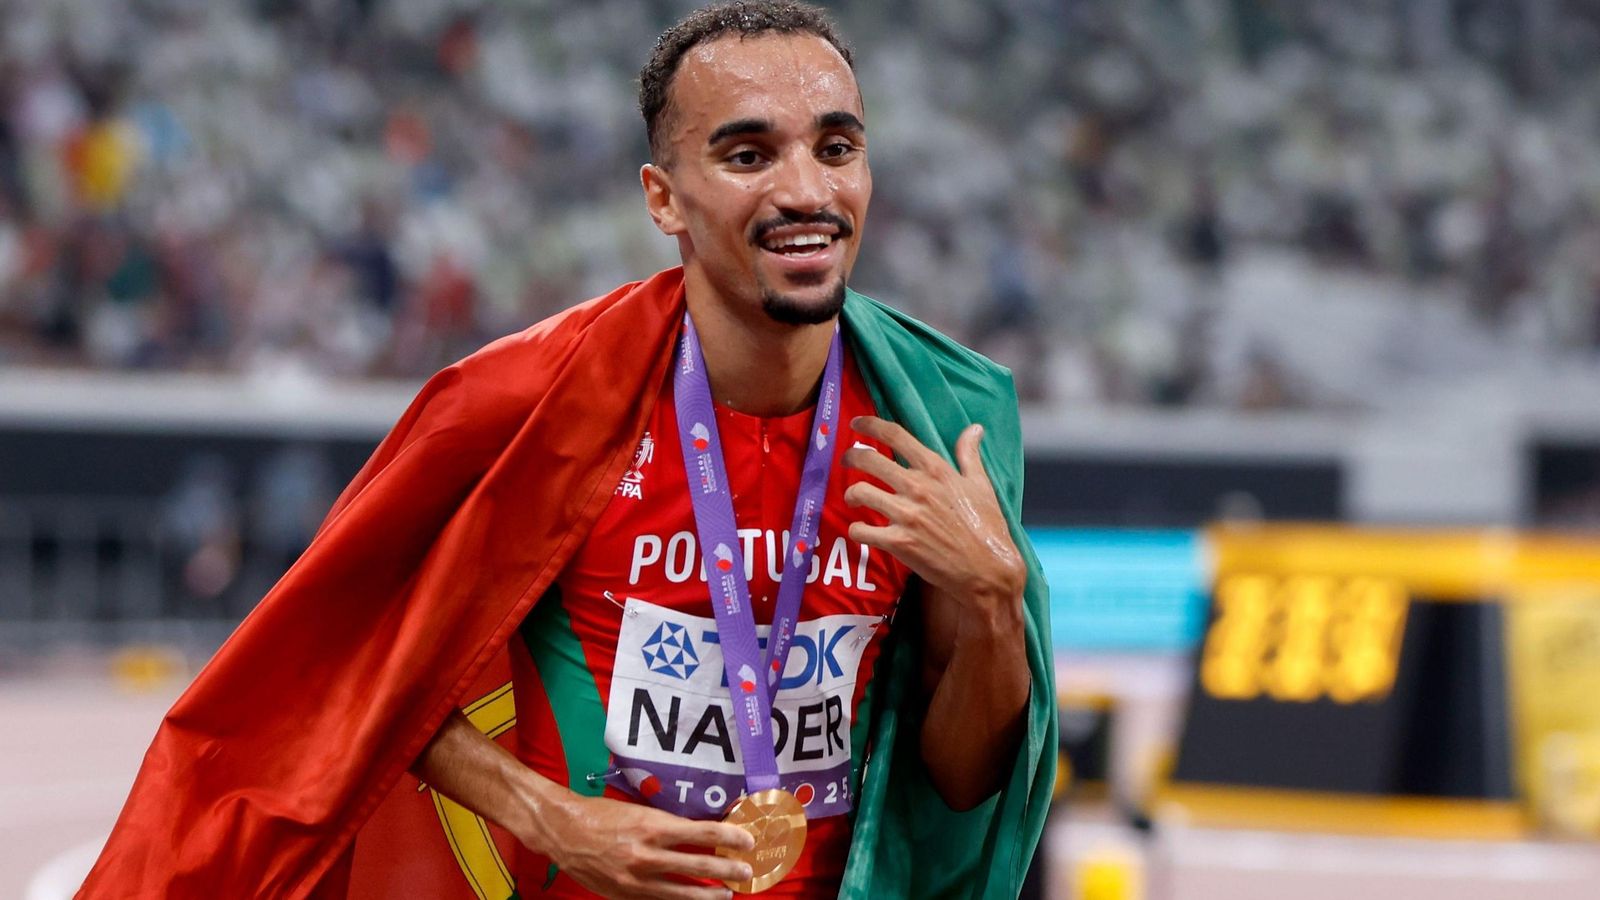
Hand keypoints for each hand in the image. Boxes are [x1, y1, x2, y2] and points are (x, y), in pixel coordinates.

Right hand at [534, 792, 755, 898]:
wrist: (564, 832)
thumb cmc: (602, 815)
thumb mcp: (640, 812)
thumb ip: (668, 826)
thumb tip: (700, 834)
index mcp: (652, 827)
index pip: (702, 832)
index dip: (729, 837)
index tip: (747, 841)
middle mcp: (647, 855)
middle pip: (698, 866)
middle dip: (727, 870)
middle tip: (745, 872)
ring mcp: (636, 880)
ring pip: (682, 893)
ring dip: (708, 895)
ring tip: (725, 895)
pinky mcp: (625, 895)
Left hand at [842, 416, 1025, 614]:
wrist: (988, 570)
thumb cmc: (987, 527)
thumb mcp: (982, 485)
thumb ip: (970, 455)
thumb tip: (975, 428)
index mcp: (937, 469)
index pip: (896, 436)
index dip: (871, 425)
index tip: (857, 423)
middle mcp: (918, 487)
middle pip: (868, 459)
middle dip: (850, 458)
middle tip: (847, 461)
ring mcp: (906, 515)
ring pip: (859, 492)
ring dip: (851, 494)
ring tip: (854, 498)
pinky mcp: (898, 542)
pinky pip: (860, 530)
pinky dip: (856, 530)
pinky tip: (862, 530)